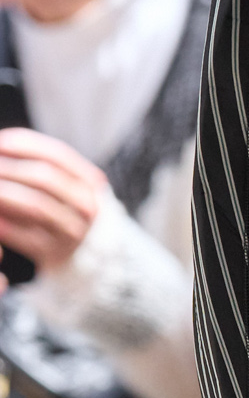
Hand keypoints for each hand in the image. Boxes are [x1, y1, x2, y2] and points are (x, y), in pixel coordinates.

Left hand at [0, 128, 105, 272]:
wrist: (84, 255)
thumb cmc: (64, 209)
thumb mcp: (64, 184)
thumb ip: (37, 164)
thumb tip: (2, 145)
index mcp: (91, 182)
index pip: (58, 154)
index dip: (25, 144)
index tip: (1, 142)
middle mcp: (88, 206)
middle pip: (46, 177)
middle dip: (10, 168)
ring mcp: (75, 233)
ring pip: (35, 205)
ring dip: (4, 193)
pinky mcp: (55, 254)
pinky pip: (23, 236)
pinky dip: (4, 224)